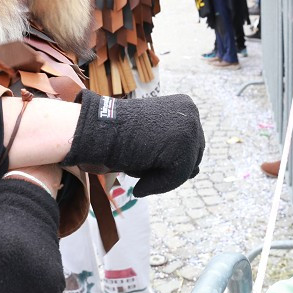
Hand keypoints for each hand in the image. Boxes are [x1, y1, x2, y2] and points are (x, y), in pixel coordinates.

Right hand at [61, 91, 203, 196]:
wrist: (96, 130)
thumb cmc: (119, 136)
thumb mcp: (152, 140)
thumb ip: (174, 152)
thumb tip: (196, 171)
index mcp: (184, 107)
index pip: (191, 145)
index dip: (169, 161)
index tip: (147, 161)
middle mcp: (191, 112)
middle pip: (193, 156)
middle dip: (168, 169)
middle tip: (141, 166)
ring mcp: (189, 126)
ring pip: (186, 168)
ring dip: (162, 178)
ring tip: (138, 170)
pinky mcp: (183, 142)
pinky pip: (178, 176)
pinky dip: (158, 185)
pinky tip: (139, 185)